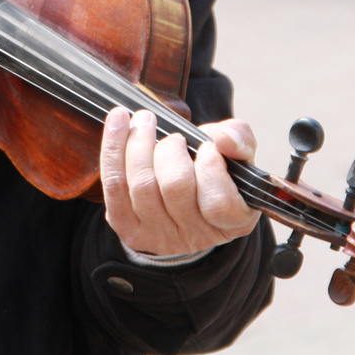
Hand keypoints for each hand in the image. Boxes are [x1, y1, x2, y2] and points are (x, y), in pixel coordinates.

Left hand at [99, 108, 260, 257]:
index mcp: (232, 222)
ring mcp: (159, 235)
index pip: (219, 202)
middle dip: (171, 150)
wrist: (184, 190)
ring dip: (139, 143)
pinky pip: (114, 186)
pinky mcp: (127, 227)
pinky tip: (119, 120)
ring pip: (142, 185)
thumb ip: (241, 141)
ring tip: (145, 122)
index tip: (207, 147)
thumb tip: (225, 139)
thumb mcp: (236, 153)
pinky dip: (113, 147)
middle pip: (175, 188)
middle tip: (175, 137)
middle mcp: (196, 235)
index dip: (211, 168)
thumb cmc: (213, 169)